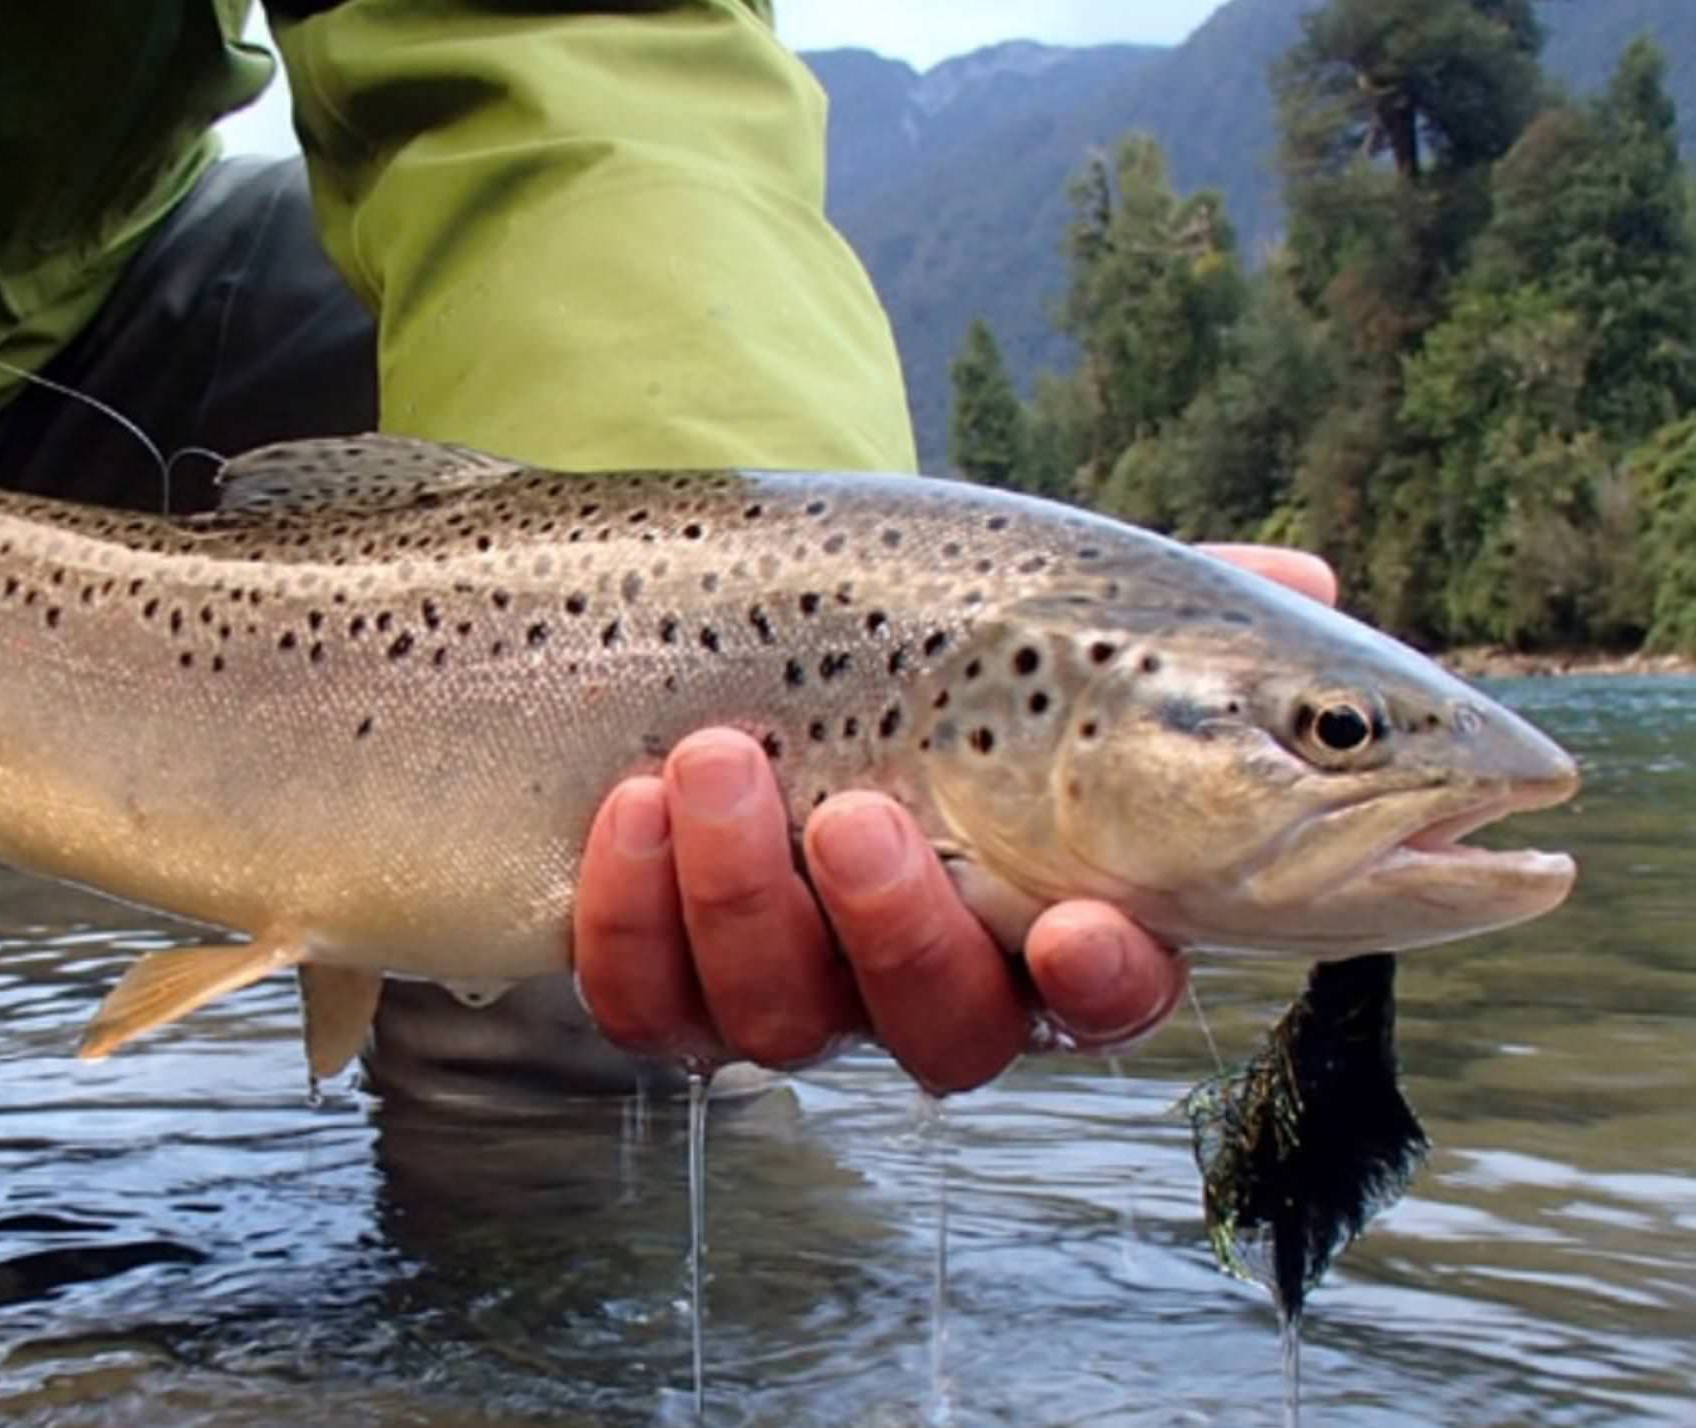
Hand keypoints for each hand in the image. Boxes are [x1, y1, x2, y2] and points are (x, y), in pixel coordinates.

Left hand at [573, 545, 1339, 1093]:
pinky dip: (634, 914)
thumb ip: (1173, 606)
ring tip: (713, 757)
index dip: (1104, 981)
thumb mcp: (1042, 598)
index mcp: (1042, 899)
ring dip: (745, 897)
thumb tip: (1308, 588)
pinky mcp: (666, 977)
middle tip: (863, 817)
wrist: (723, 616)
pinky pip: (647, 1001)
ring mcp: (789, 984)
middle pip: (945, 1035)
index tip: (1081, 926)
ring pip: (782, 1020)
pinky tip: (630, 803)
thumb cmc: (913, 628)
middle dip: (903, 938)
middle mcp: (923, 972)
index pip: (1107, 987)